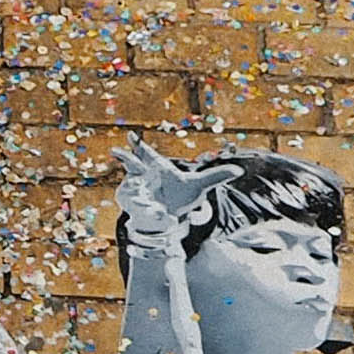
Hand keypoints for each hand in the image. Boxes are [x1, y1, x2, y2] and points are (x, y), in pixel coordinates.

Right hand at [115, 146, 246, 257]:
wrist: (168, 219)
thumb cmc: (180, 197)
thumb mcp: (199, 186)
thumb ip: (217, 176)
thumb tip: (239, 170)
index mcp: (158, 167)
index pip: (146, 153)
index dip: (138, 144)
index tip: (130, 134)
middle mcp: (144, 176)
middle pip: (131, 164)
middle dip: (123, 157)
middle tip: (115, 150)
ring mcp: (136, 191)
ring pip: (133, 186)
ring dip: (138, 191)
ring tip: (150, 199)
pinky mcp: (133, 205)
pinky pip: (135, 204)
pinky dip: (144, 207)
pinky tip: (156, 211)